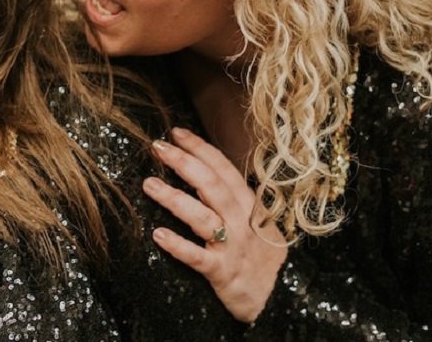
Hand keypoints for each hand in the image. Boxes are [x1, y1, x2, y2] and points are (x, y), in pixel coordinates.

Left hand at [143, 127, 286, 322]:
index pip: (223, 168)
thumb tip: (203, 170)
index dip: (200, 148)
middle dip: (183, 162)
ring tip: (149, 184)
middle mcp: (240, 221)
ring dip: (174, 199)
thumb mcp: (255, 220)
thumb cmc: (261, 255)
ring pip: (202, 217)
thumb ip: (233, 197)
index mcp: (248, 204)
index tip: (176, 132)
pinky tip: (158, 235)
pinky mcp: (222, 272)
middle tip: (158, 147)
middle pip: (211, 185)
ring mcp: (231, 246)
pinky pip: (198, 257)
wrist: (282, 298)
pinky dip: (179, 246)